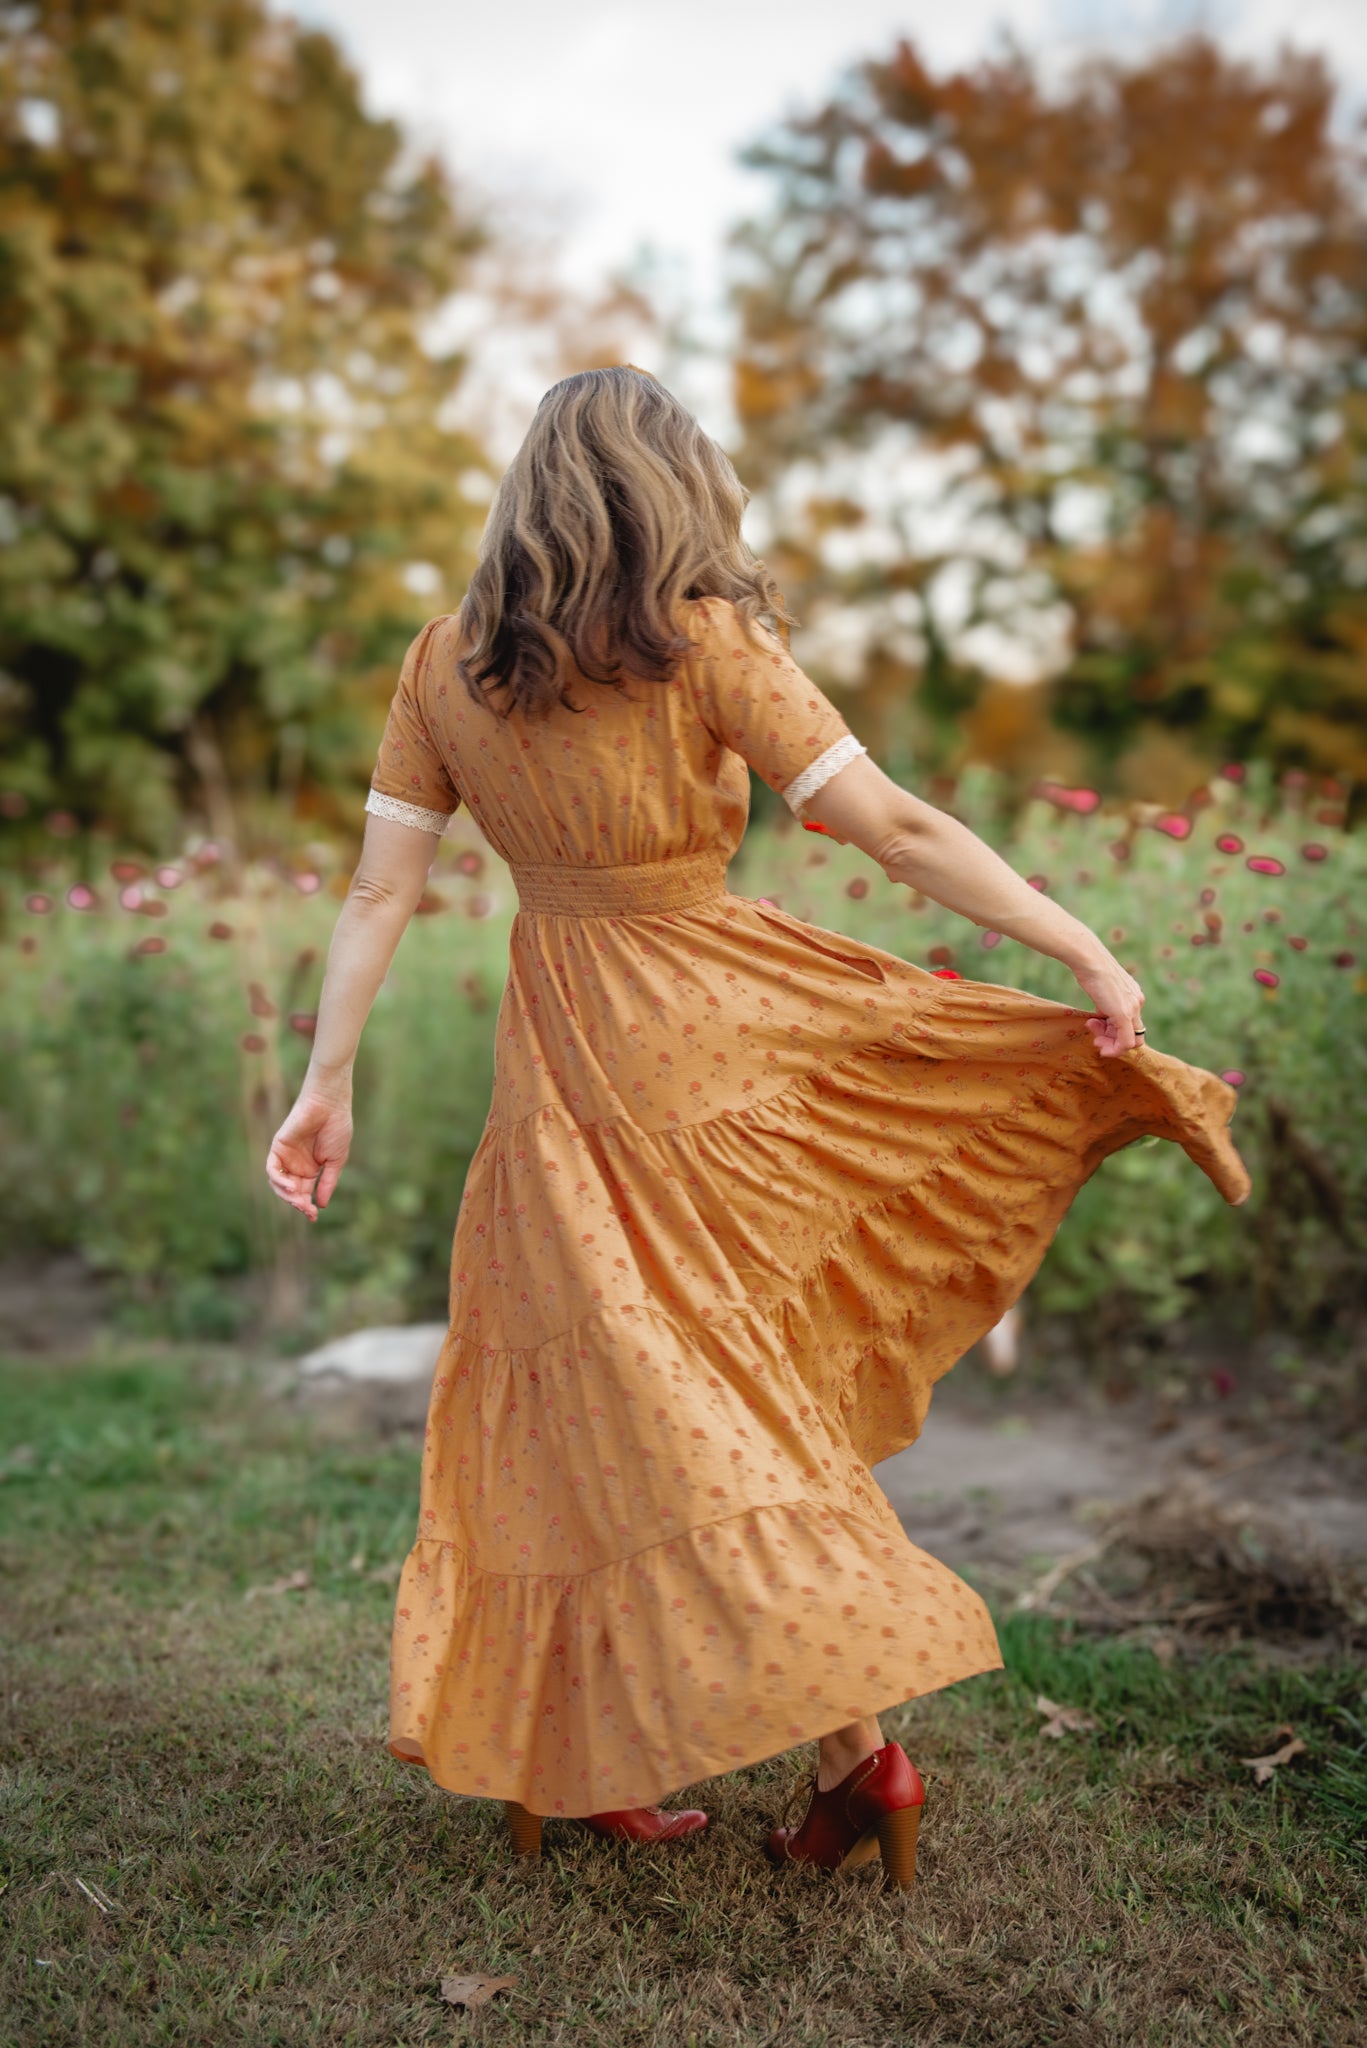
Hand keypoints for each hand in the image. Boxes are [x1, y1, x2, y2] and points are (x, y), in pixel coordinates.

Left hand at [266, 1087, 352, 1220]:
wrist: (331, 1105)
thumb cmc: (337, 1129)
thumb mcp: (335, 1162)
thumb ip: (327, 1183)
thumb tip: (321, 1205)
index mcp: (311, 1169)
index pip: (304, 1193)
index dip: (307, 1206)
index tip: (314, 1217)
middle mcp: (296, 1165)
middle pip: (291, 1192)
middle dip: (298, 1203)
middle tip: (308, 1211)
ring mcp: (286, 1156)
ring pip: (278, 1184)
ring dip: (287, 1195)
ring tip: (300, 1200)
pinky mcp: (278, 1147)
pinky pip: (272, 1169)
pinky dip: (279, 1180)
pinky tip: (291, 1186)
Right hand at [1071, 954, 1146, 1057]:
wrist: (1089, 960)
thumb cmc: (1090, 969)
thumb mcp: (1102, 990)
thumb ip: (1106, 1005)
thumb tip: (1100, 1019)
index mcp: (1134, 995)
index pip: (1132, 1023)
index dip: (1116, 1032)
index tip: (1097, 1028)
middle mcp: (1138, 1002)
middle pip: (1134, 1035)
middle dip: (1113, 1041)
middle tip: (1096, 1038)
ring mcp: (1133, 1009)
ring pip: (1130, 1041)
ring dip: (1109, 1044)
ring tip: (1092, 1034)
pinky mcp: (1124, 1015)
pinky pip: (1126, 1043)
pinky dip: (1114, 1049)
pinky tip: (1097, 1042)